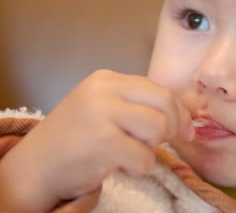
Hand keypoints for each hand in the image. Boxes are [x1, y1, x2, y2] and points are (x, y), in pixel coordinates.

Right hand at [0, 70, 193, 211]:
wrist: (36, 165)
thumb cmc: (75, 138)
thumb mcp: (104, 108)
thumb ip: (139, 106)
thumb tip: (188, 122)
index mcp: (106, 79)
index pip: (160, 89)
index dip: (179, 111)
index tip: (184, 128)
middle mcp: (104, 91)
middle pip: (165, 104)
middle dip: (174, 126)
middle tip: (166, 142)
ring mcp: (103, 115)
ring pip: (159, 128)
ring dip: (151, 148)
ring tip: (130, 153)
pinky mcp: (104, 143)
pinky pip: (145, 157)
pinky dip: (139, 167)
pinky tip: (120, 166)